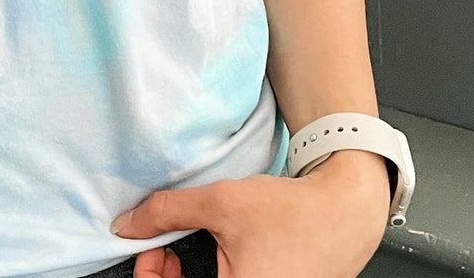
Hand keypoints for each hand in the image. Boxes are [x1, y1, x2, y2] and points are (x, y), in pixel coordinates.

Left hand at [109, 148, 390, 277]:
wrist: (344, 211)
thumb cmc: (293, 212)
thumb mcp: (221, 202)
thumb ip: (167, 213)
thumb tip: (128, 225)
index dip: (149, 277)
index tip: (147, 252)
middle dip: (167, 276)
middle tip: (162, 247)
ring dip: (188, 276)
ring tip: (184, 246)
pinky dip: (212, 276)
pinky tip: (210, 256)